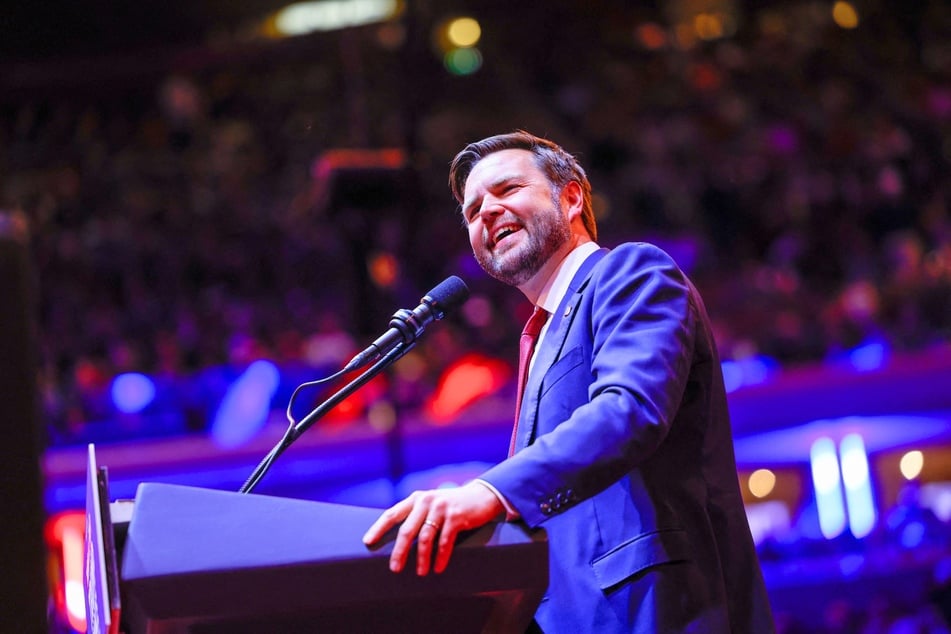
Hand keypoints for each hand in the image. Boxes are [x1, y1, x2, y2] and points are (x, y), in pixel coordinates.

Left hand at [362, 481, 504, 575]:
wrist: (482, 495)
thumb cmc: (452, 505)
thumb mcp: (432, 505)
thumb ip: (417, 515)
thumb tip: (399, 541)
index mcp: (416, 499)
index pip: (392, 514)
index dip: (379, 528)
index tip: (368, 542)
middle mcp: (426, 501)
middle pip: (407, 529)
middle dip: (400, 551)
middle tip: (394, 568)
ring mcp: (441, 508)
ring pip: (425, 538)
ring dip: (421, 558)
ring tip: (420, 572)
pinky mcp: (456, 516)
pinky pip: (444, 541)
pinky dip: (440, 557)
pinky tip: (438, 568)